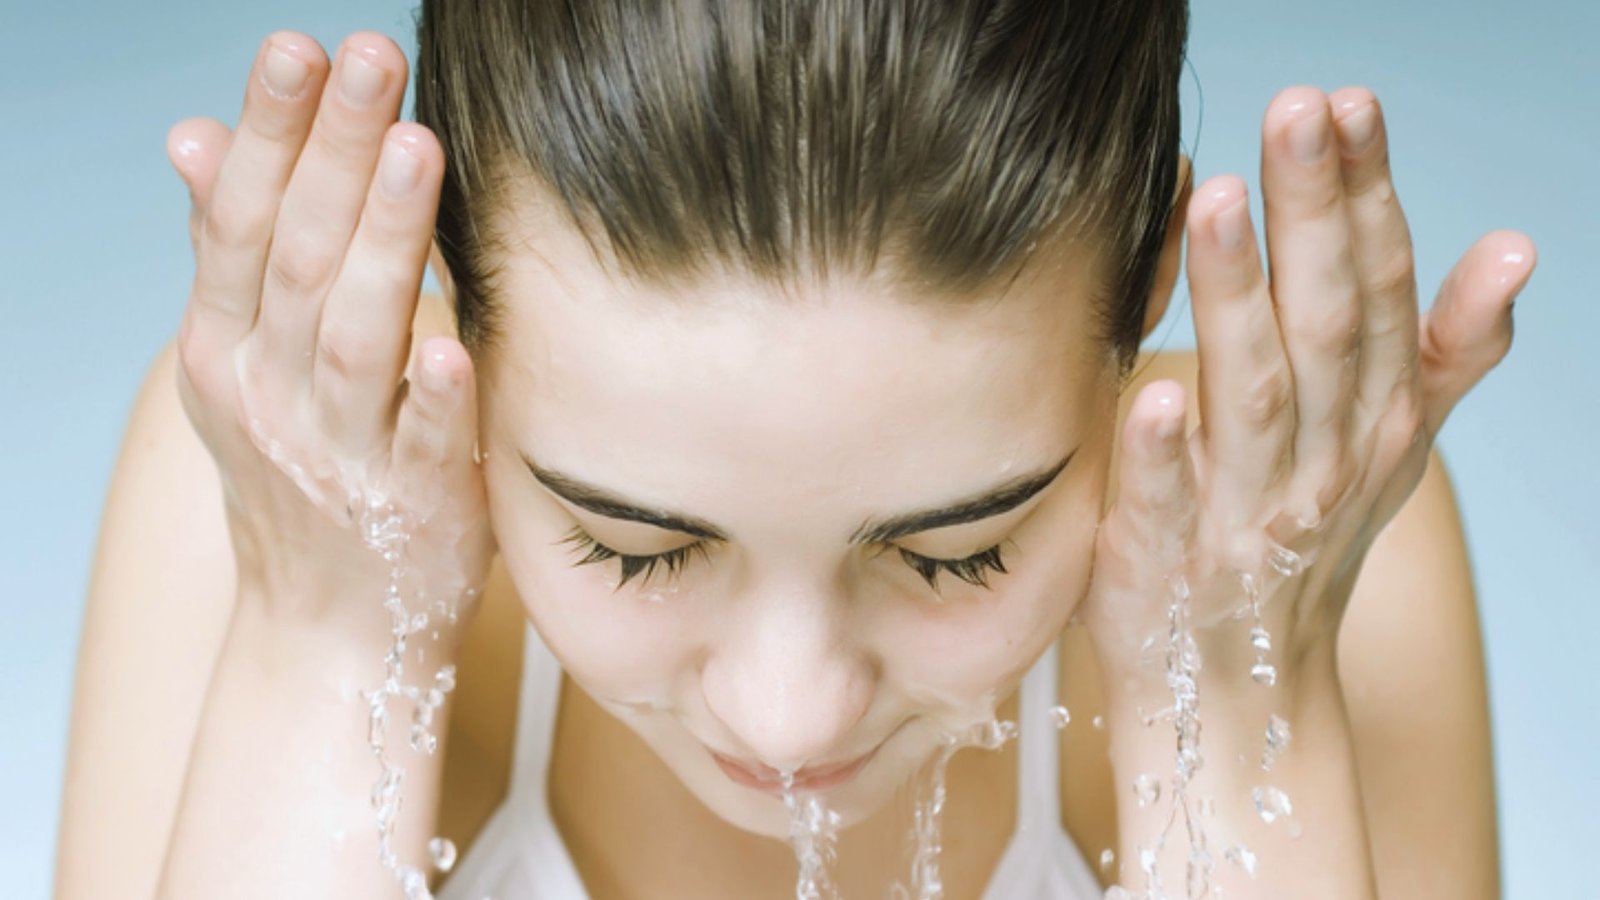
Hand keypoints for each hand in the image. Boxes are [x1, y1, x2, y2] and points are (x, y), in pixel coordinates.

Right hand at [165, 31, 493, 647]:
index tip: (299, 48)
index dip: (267, 134)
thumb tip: (195, 137)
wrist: (330, 631)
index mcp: (223, 352)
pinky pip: (422, 449)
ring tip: (420, 150)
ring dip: (384, 242)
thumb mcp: (243, 371)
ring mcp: (337, 458)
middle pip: (296, 258)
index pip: (238, 225)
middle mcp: (268, 398)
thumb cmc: (303, 479)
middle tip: (373, 55)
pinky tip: (453, 339)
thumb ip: (233, 258)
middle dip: (333, 151)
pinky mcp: (412, 511)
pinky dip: (434, 398)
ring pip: (353, 337)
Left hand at [1079, 85, 1534, 691]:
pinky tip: (1148, 393)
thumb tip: (1517, 244)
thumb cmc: (1305, 542)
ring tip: (1217, 203)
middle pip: (1324, 323)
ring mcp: (1246, 518)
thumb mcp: (1396, 448)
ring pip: (1253, 398)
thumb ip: (1448, 349)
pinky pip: (1166, 508)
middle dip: (1312, 213)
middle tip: (1293, 110)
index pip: (1377, 289)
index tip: (1346, 102)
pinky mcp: (1165, 565)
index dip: (1365, 196)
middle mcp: (1321, 461)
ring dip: (1238, 300)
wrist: (1241, 688)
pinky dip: (1162, 458)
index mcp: (1371, 419)